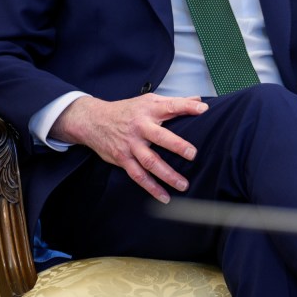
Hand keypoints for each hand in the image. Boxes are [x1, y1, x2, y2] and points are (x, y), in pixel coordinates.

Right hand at [50, 94, 203, 202]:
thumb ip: (174, 102)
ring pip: (150, 161)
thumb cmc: (127, 110)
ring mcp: (131, 145)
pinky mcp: (123, 159)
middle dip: (177, 145)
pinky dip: (151, 187)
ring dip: (167, 175)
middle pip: (160, 137)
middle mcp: (140, 127)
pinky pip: (138, 175)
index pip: (170, 106)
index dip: (187, 106)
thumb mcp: (149, 100)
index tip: (203, 109)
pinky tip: (164, 197)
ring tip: (183, 185)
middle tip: (193, 154)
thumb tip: (198, 99)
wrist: (93, 120)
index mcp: (149, 110)